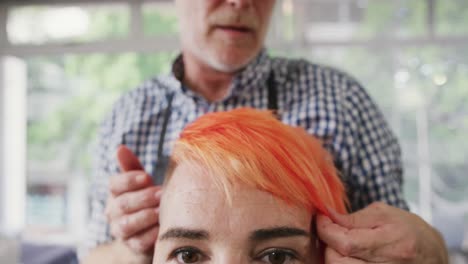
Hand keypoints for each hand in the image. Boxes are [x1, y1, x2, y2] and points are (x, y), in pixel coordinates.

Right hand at [105, 145, 161, 253]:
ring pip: (126, 225)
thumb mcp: (141, 183)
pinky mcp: (132, 247)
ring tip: (161, 210)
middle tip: (161, 193)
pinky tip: (161, 228)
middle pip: (122, 204)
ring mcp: (121, 232)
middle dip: (142, 198)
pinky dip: (150, 235)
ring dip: (145, 216)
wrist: (145, 233)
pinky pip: (138, 243)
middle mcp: (113, 213)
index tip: (146, 177)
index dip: (128, 180)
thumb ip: (131, 167)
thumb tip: (120, 148)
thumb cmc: (145, 201)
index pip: (114, 185)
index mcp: (115, 194)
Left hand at [316, 202, 447, 263]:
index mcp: (390, 243)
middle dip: (328, 244)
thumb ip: (353, 217)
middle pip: (337, 261)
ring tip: (339, 243)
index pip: (345, 242)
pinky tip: (346, 254)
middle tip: (331, 232)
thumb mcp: (383, 214)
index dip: (325, 229)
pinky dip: (342, 263)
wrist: (430, 252)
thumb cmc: (407, 229)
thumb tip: (327, 215)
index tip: (322, 219)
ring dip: (333, 256)